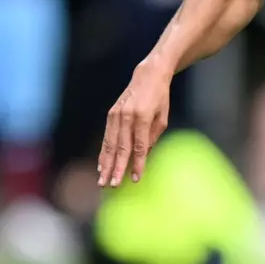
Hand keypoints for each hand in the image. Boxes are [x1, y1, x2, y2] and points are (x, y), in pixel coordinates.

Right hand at [99, 60, 172, 187]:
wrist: (147, 77)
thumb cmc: (160, 100)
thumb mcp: (162, 118)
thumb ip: (152, 137)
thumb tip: (142, 157)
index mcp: (144, 117)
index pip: (139, 146)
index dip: (137, 163)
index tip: (135, 179)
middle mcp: (126, 116)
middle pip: (121, 147)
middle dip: (117, 168)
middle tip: (113, 185)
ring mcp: (116, 115)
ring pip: (110, 144)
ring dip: (106, 164)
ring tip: (103, 180)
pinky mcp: (110, 115)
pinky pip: (106, 137)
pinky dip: (103, 152)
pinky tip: (102, 165)